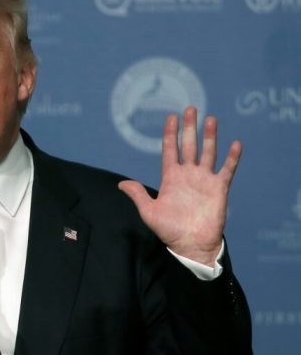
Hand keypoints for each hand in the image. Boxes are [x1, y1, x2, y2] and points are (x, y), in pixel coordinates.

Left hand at [118, 106, 241, 266]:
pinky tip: (235, 144)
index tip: (171, 116)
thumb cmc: (169, 230)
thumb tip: (121, 183)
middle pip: (189, 146)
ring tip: (210, 119)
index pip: (171, 150)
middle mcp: (188, 175)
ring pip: (208, 153)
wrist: (191, 246)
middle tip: (190, 109)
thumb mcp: (149, 212)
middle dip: (189, 128)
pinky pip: (227, 170)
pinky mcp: (219, 189)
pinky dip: (231, 158)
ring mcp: (204, 180)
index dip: (171, 134)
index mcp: (171, 178)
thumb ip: (138, 195)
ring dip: (209, 137)